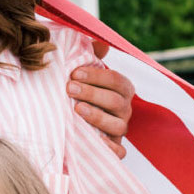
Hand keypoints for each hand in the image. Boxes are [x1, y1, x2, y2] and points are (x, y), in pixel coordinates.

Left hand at [68, 44, 133, 159]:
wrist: (70, 123)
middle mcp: (124, 109)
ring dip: (97, 116)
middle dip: (92, 93)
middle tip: (69, 88)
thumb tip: (101, 42)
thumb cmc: (79, 92)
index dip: (96, 75)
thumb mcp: (83, 74)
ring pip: (117, 125)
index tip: (74, 72)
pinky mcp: (114, 149)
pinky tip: (94, 140)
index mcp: (121, 89)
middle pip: (116, 101)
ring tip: (77, 109)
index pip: (116, 80)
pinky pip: (119, 152)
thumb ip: (91, 56)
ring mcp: (120, 130)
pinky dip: (109, 148)